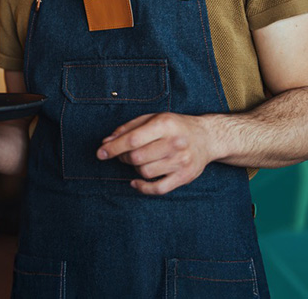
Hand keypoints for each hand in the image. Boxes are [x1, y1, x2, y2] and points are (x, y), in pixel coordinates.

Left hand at [96, 112, 215, 194]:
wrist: (206, 137)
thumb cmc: (174, 126)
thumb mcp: (152, 118)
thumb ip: (128, 128)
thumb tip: (106, 142)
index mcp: (164, 125)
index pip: (133, 139)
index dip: (113, 147)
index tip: (100, 153)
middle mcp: (174, 143)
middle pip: (137, 157)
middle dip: (124, 157)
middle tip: (124, 154)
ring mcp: (181, 161)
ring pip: (145, 172)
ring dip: (135, 169)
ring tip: (138, 161)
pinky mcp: (184, 177)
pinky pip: (158, 188)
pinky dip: (142, 187)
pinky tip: (135, 182)